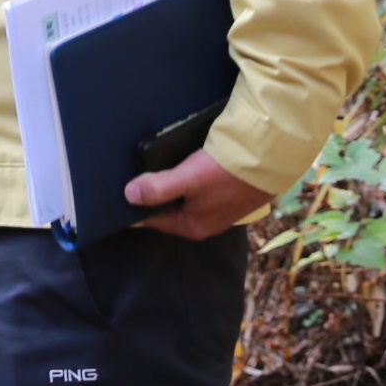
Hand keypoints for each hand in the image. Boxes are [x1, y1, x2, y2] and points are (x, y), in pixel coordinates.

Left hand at [122, 148, 267, 238]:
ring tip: (148, 164)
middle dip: (149, 193)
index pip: (152, 219)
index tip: (116, 189)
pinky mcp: (224, 191)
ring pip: (180, 196)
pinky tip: (176, 161)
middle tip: (129, 171)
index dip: (134, 204)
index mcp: (192, 227)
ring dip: (166, 183)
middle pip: (166, 207)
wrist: (269, 159)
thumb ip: (157, 189)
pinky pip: (193, 187)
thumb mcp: (187, 181)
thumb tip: (128, 195)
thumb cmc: (225, 173)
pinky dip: (182, 176)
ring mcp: (215, 207)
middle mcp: (203, 222)